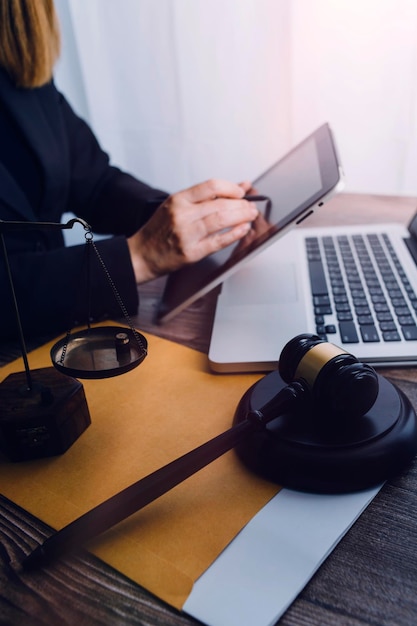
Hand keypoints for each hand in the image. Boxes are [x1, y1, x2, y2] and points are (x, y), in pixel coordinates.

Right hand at [127, 179, 257, 281]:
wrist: (141, 255)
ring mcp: (186, 234)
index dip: (231, 188)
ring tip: (250, 215)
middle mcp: (182, 215)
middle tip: (251, 206)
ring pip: (221, 220)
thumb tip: (240, 187)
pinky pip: (218, 241)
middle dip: (242, 205)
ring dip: (241, 217)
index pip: (211, 186)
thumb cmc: (159, 231)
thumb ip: (207, 197)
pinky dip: (234, 234)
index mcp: (178, 200)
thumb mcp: (177, 207)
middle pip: (220, 204)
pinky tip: (243, 229)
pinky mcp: (191, 252)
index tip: (241, 193)